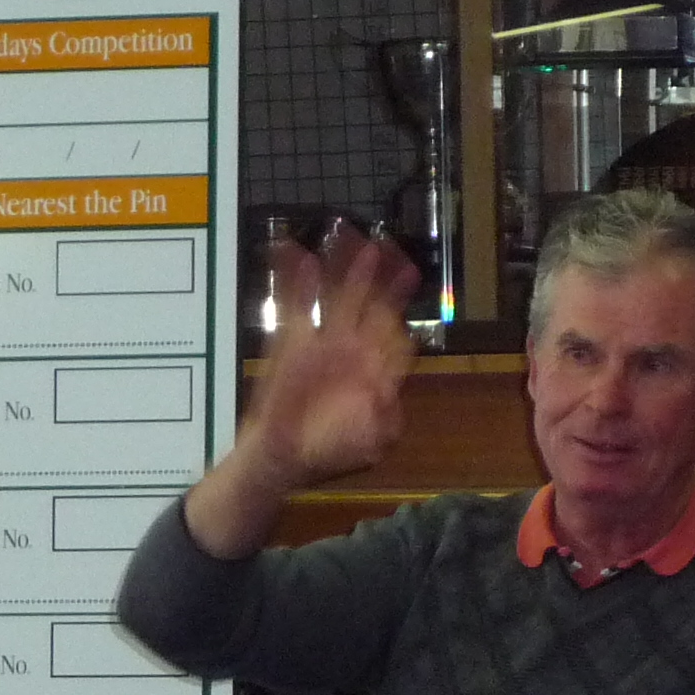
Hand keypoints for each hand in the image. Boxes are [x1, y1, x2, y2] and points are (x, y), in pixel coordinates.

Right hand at [247, 221, 420, 493]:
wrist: (286, 460)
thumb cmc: (332, 453)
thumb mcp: (375, 440)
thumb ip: (389, 416)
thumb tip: (392, 389)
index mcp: (376, 370)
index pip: (393, 327)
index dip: (401, 302)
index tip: (409, 272)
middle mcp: (352, 350)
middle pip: (370, 303)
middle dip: (378, 274)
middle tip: (386, 242)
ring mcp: (323, 345)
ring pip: (336, 298)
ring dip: (344, 268)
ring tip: (349, 233)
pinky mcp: (293, 346)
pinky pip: (295, 309)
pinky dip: (296, 283)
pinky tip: (300, 255)